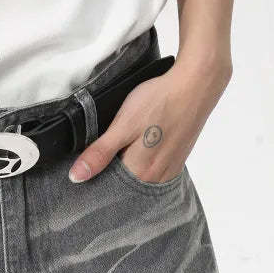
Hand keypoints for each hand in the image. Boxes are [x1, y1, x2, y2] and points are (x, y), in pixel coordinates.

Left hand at [68, 56, 231, 185]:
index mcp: (140, 173)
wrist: (196, 84)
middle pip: (124, 186)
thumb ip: (100, 153)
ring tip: (120, 150)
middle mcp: (156, 179)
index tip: (86, 166)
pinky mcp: (176, 161)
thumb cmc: (159, 101)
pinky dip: (141, 165)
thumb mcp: (123, 124)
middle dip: (110, 175)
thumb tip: (76, 177)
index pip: (108, 188)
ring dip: (127, 170)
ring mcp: (169, 171)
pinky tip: (139, 149)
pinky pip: (153, 172)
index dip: (95, 178)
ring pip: (138, 179)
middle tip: (102, 154)